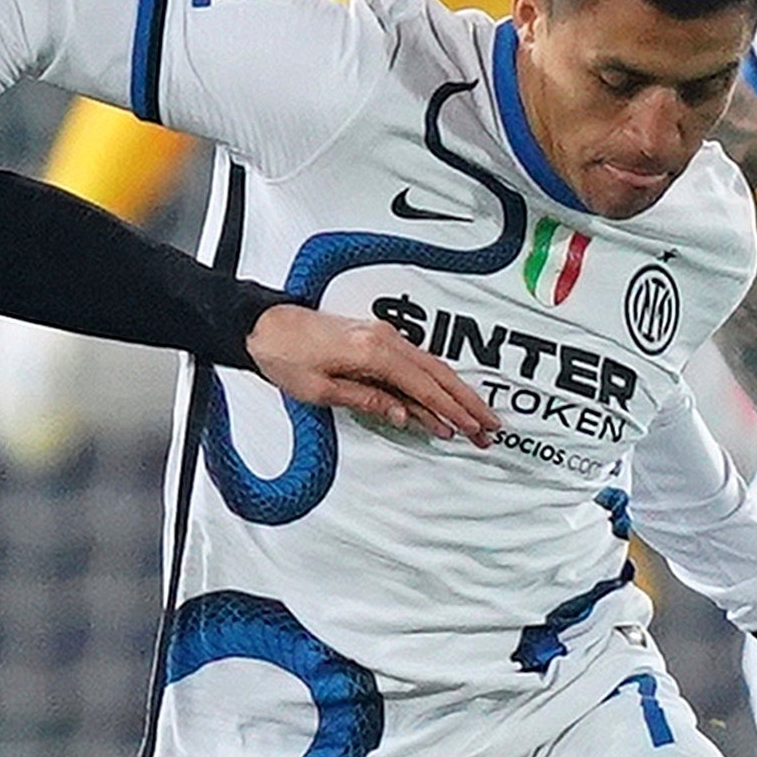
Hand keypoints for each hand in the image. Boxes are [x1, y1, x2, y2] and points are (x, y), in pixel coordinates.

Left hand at [244, 306, 495, 444]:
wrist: (265, 326)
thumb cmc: (285, 357)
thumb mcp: (321, 389)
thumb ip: (367, 400)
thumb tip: (405, 414)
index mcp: (374, 352)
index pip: (423, 387)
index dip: (451, 411)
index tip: (471, 430)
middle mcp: (386, 340)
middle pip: (439, 375)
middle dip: (468, 403)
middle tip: (491, 429)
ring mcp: (384, 337)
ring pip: (433, 368)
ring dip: (457, 395)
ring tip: (477, 420)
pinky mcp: (378, 340)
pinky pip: (416, 365)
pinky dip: (435, 385)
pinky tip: (444, 404)